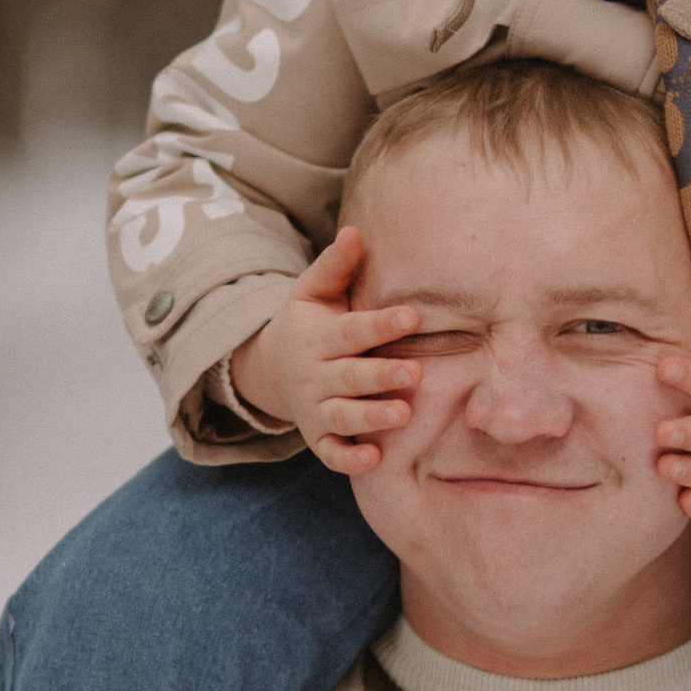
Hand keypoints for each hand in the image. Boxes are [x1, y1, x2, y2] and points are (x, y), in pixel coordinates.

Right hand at [228, 228, 421, 474]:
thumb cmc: (310, 324)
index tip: (412, 315)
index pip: (351, 331)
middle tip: (416, 373)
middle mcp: (315, 376)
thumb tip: (357, 231)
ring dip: (371, 418)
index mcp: (318, 338)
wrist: (274, 369)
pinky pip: (331, 454)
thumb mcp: (313, 292)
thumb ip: (335, 265)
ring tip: (403, 415)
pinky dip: (349, 460)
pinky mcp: (319, 439)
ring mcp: (315, 410)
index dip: (380, 324)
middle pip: (349, 378)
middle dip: (381, 377)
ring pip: (342, 417)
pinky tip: (374, 459)